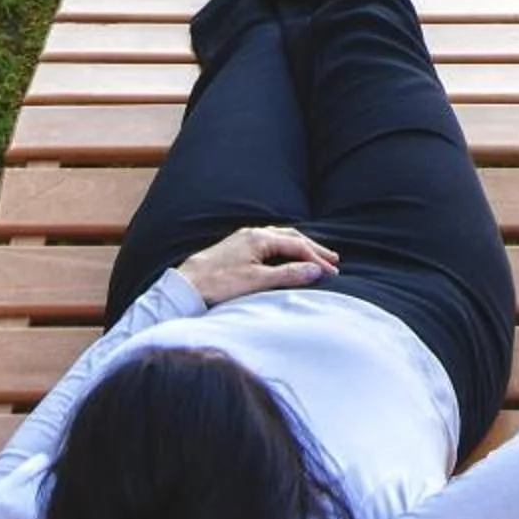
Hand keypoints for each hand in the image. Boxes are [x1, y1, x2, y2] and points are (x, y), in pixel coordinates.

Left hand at [176, 223, 339, 307]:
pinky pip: (269, 243)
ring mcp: (244, 238)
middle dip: (313, 248)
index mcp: (260, 237)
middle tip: (333, 260)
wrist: (186, 285)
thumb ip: (287, 274)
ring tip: (314, 257)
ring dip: (300, 247)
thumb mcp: (257, 281)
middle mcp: (253, 233)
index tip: (332, 273)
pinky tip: (286, 256)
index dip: (316, 259)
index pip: (297, 246)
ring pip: (280, 238)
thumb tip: (315, 270)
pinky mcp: (237, 248)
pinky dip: (285, 249)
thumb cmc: (219, 283)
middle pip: (291, 237)